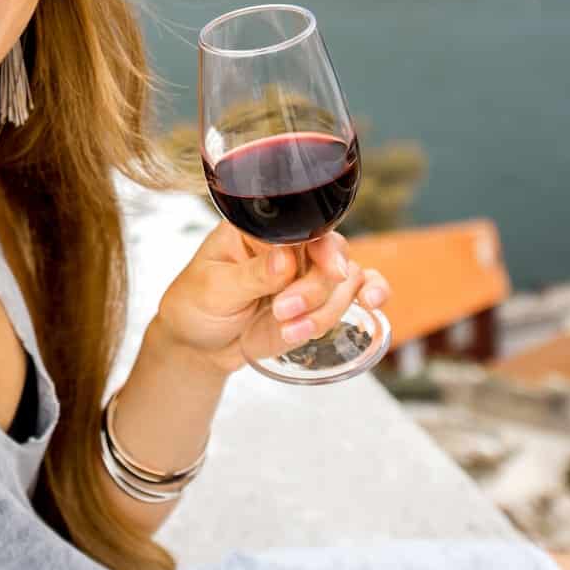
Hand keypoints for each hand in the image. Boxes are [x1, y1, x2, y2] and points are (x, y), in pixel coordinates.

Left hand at [153, 222, 391, 376]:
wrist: (198, 344)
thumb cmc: (196, 304)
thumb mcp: (213, 288)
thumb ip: (250, 276)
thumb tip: (284, 259)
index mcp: (259, 227)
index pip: (301, 224)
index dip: (322, 247)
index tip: (331, 270)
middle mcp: (290, 245)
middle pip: (332, 253)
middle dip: (317, 288)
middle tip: (284, 310)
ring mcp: (307, 274)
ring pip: (345, 281)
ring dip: (324, 310)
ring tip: (288, 331)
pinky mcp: (318, 303)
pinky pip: (356, 293)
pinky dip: (371, 296)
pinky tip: (373, 305)